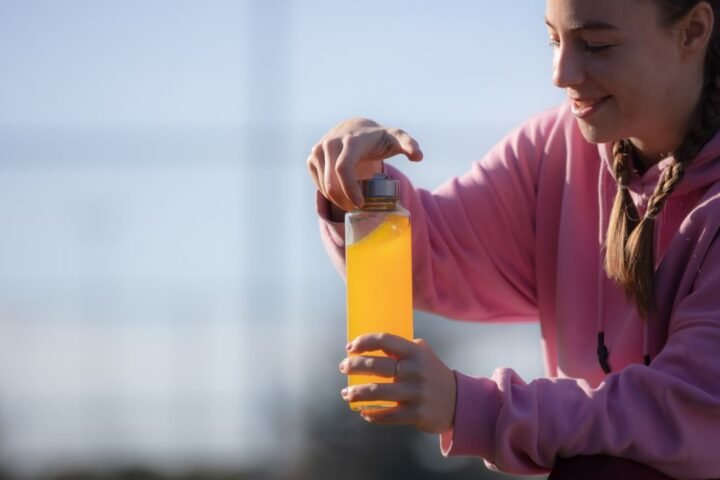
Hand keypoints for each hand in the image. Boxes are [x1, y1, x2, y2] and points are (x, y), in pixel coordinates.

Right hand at [306, 118, 422, 210]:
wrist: (354, 128)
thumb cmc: (378, 139)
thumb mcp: (396, 138)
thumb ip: (408, 144)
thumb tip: (418, 156)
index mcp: (351, 141)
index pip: (343, 168)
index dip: (349, 189)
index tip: (360, 204)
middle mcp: (331, 144)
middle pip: (332, 183)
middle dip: (344, 200)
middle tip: (358, 208)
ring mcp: (318, 150)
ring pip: (324, 186)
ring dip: (337, 200)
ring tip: (352, 202)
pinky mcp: (312, 158)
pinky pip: (318, 184)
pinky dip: (329, 194)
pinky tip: (341, 193)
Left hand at [339, 333, 455, 433]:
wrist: (459, 401)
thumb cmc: (433, 374)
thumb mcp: (423, 354)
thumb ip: (402, 347)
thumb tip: (371, 343)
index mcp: (416, 352)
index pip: (385, 340)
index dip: (364, 341)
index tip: (350, 347)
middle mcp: (415, 370)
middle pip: (376, 365)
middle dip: (354, 366)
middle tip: (343, 367)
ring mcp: (416, 393)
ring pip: (377, 392)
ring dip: (356, 393)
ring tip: (346, 393)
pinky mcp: (416, 414)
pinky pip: (387, 415)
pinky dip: (372, 414)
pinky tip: (363, 412)